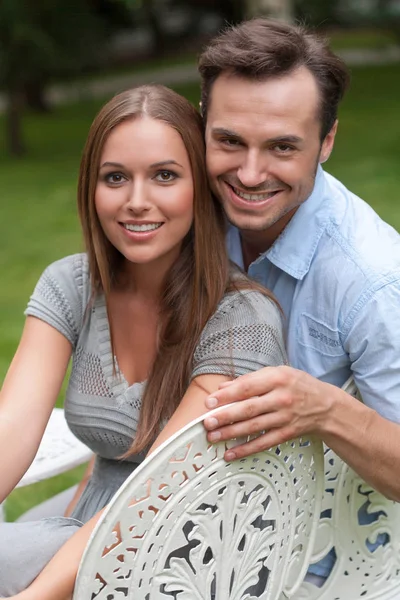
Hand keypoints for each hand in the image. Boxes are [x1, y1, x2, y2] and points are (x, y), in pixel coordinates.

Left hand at [203, 366, 335, 459]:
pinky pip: (264, 442)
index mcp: (277, 379)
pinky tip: (231, 453)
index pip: (248, 387)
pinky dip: (246, 449)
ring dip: (231, 433)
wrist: (326, 406)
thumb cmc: (298, 385)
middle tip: (208, 422)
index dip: (227, 395)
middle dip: (226, 416)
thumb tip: (223, 388)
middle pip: (249, 408)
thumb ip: (250, 379)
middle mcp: (281, 398)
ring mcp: (285, 417)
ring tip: (214, 437)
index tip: (210, 401)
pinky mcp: (287, 433)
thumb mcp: (277, 373)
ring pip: (254, 427)